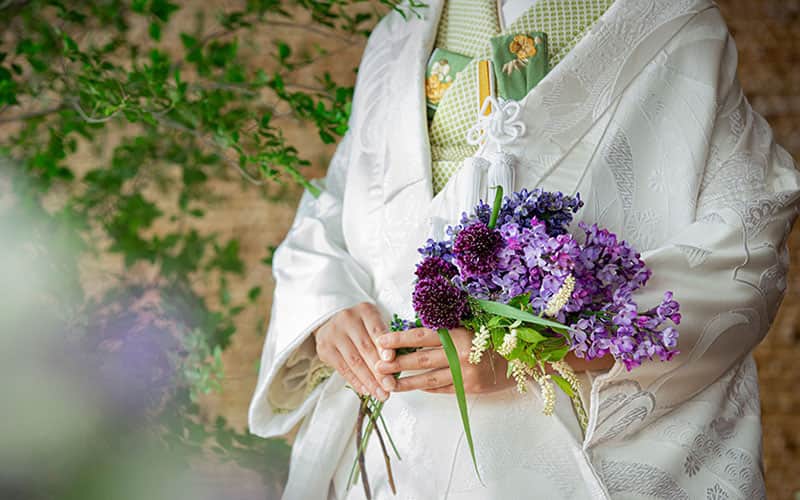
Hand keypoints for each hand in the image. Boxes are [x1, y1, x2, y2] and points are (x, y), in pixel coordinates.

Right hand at [313, 302, 395, 400]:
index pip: (376, 330)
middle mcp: (347, 319)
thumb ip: (385, 341)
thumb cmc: (363, 325)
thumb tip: (395, 365)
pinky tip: (366, 391)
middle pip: (365, 348)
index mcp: (365, 310)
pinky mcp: (324, 348)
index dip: (383, 346)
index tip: (391, 360)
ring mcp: (333, 333)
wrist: (333, 320)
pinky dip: (356, 381)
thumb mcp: (376, 324)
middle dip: (379, 370)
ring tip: (381, 394)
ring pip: (354, 361)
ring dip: (369, 381)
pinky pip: (342, 368)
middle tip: (390, 386)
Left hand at [375, 327, 515, 393]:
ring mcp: (465, 373)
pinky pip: (442, 389)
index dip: (399, 339)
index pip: (422, 336)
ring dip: (407, 381)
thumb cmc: (495, 338)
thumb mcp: (471, 327)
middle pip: (421, 359)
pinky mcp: (470, 388)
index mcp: (458, 333)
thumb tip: (415, 336)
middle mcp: (460, 353)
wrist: (524, 358)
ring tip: (390, 383)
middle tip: (378, 366)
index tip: (382, 341)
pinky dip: (427, 388)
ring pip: (428, 379)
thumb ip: (447, 331)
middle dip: (397, 363)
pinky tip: (415, 387)